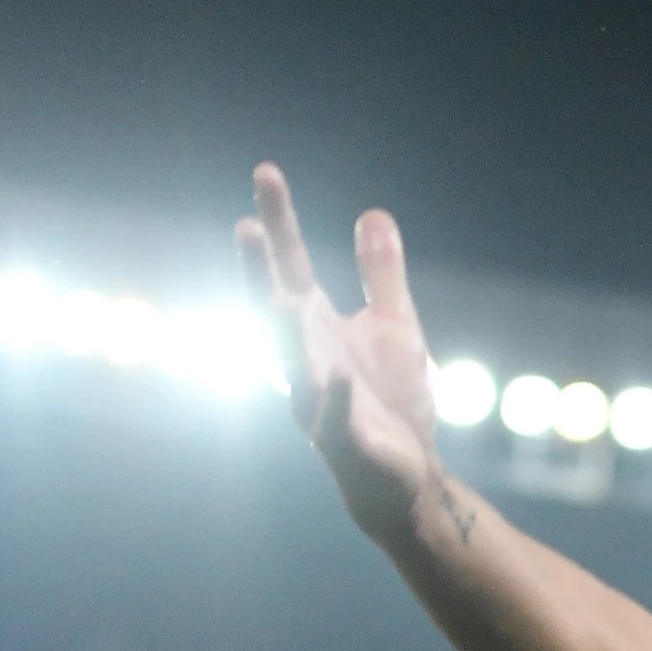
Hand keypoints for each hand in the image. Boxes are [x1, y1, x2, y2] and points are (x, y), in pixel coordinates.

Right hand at [236, 163, 441, 538]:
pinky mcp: (343, 443)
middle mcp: (304, 360)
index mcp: (314, 328)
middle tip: (245, 224)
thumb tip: (374, 212)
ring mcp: (317, 402)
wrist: (406, 478)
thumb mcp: (395, 326)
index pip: (290, 266)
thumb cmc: (391, 400)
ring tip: (279, 297)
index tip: (265, 172)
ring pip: (292, 366)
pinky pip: (333, 419)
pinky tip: (337, 374)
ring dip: (285, 335)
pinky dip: (333, 398)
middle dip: (260, 271)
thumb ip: (381, 274)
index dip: (279, 222)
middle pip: (274, 308)